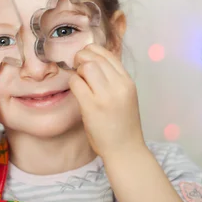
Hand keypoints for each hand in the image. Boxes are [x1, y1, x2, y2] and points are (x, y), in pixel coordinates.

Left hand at [69, 44, 144, 159]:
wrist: (125, 150)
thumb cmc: (122, 125)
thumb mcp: (125, 97)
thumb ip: (114, 80)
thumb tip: (93, 63)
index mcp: (128, 82)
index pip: (107, 54)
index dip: (92, 52)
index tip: (85, 59)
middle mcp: (119, 85)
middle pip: (95, 57)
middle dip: (81, 58)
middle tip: (77, 68)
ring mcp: (106, 96)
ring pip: (86, 67)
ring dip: (77, 71)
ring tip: (79, 81)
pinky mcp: (92, 107)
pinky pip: (76, 83)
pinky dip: (73, 83)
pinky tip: (77, 92)